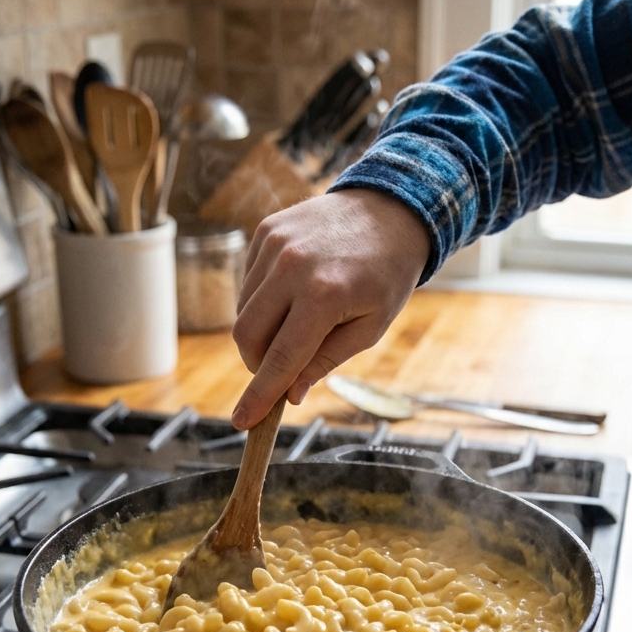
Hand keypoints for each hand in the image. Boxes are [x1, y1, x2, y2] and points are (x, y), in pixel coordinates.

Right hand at [231, 189, 430, 428]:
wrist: (389, 210)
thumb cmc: (386, 275)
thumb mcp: (370, 327)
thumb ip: (326, 361)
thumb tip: (291, 394)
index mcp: (325, 295)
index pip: (280, 358)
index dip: (259, 395)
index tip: (242, 421)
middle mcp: (292, 266)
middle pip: (247, 335)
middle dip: (256, 365)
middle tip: (280, 371)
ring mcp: (274, 245)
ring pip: (244, 311)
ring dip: (261, 333)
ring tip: (298, 324)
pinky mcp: (266, 232)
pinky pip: (249, 284)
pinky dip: (263, 303)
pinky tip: (293, 295)